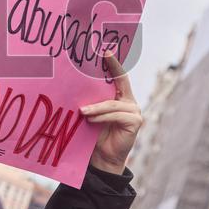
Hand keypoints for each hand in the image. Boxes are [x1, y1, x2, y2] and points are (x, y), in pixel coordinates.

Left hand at [81, 52, 142, 173]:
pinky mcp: (135, 122)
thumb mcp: (92, 114)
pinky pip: (116, 115)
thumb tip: (74, 85)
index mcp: (120, 97)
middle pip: (120, 82)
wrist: (102, 158)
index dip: (113, 63)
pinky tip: (90, 119)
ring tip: (82, 111)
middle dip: (110, 69)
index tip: (105, 50)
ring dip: (96, 107)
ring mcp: (134, 111)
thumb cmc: (95, 135)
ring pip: (113, 104)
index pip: (119, 76)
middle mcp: (129, 101)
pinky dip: (102, 116)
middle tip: (96, 59)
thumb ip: (91, 102)